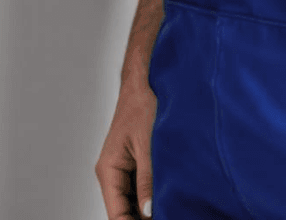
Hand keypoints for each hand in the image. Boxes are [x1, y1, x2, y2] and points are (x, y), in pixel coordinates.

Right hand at [95, 0, 163, 217]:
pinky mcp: (140, 167)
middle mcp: (114, 174)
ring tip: (176, 209)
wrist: (149, 79)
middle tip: (174, 215)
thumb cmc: (144, 103)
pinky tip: (174, 202)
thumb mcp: (149, 145)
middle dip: (146, 219)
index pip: (117, 215)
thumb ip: (148, 180)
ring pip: (136, 205)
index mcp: (109, 169)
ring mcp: (127, 172)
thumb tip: (149, 211)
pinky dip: (157, 200)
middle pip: (126, 213)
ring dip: (153, 210)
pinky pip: (144, 193)